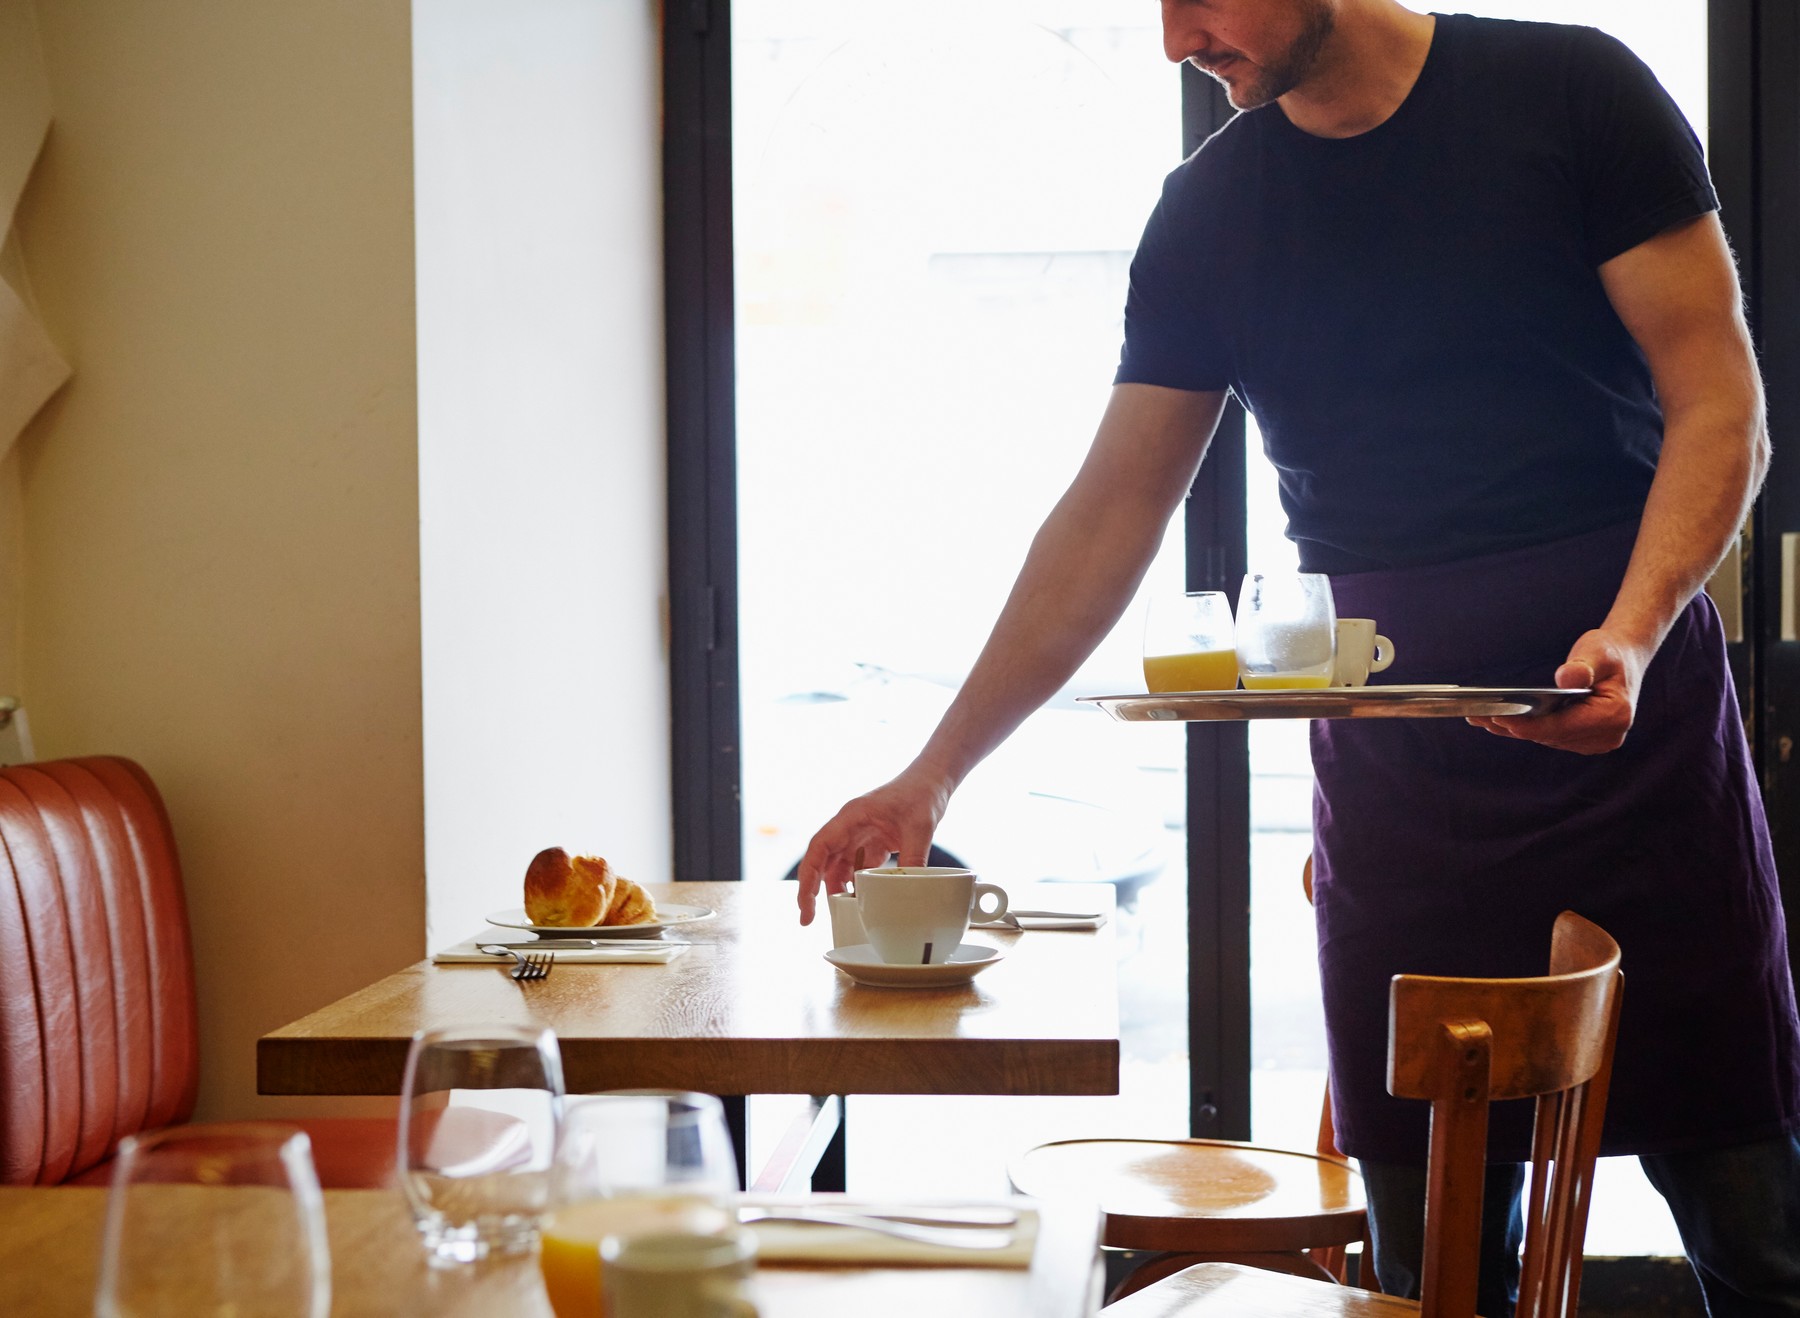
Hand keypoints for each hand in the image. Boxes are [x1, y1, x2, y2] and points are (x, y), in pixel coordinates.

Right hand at [795, 768, 952, 924]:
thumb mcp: (920, 828)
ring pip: (837, 866)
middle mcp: (849, 826)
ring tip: (838, 914)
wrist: (932, 781)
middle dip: (811, 889)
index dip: (808, 876)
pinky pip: (856, 867)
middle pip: (821, 860)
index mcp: (852, 816)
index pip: (820, 847)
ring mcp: (859, 834)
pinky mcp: (872, 842)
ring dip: (834, 888)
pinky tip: (859, 901)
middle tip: (808, 919)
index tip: (806, 902)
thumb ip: (913, 859)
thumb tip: (908, 892)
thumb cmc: (921, 794)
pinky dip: (855, 884)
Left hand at [1465, 628, 1648, 753]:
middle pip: (1550, 735)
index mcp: (1613, 716)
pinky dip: (1523, 727)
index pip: (1562, 726)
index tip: (1500, 718)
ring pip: (1545, 737)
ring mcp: (1594, 741)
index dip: (1529, 724)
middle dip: (1514, 726)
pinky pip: (1547, 735)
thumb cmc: (1609, 653)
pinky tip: (1495, 720)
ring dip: (1513, 729)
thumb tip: (1568, 678)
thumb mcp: (1597, 651)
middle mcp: (1606, 736)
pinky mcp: (1582, 740)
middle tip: (1478, 716)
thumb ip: (1583, 666)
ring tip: (1479, 718)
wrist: (1623, 659)